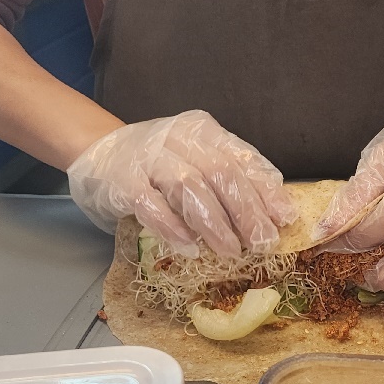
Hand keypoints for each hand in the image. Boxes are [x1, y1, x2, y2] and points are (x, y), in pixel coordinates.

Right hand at [67, 110, 296, 257]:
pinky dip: (173, 227)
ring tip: (230, 251)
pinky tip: (189, 248)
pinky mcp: (123, 180)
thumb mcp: (197, 159)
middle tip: (263, 243)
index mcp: (204, 131)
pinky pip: (150, 204)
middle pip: (221, 173)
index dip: (266, 190)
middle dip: (247, 211)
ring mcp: (148, 157)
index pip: (242, 158)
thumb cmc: (158, 163)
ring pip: (189, 186)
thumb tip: (272, 212)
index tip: (285, 218)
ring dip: (214, 223)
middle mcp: (178, 138)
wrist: (98, 151)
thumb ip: (229, 177)